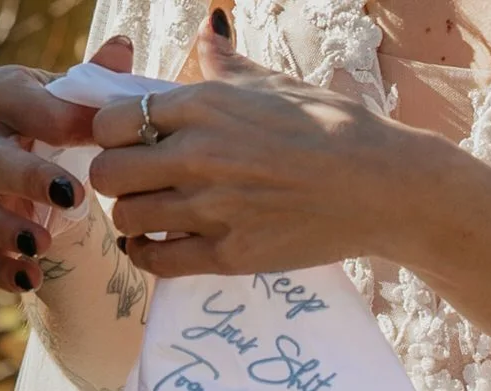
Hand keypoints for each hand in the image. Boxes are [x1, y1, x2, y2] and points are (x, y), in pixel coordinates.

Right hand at [0, 37, 133, 292]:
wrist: (47, 162)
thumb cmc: (66, 120)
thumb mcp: (81, 98)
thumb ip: (99, 79)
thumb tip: (123, 47)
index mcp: (0, 96)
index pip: (22, 104)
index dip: (61, 120)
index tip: (102, 137)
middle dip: (28, 178)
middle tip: (71, 196)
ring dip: (5, 230)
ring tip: (40, 244)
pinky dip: (2, 270)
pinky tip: (30, 279)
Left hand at [89, 21, 407, 277]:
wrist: (381, 185)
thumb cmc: (334, 127)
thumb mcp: (277, 83)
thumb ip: (227, 64)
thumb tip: (210, 27)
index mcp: (203, 106)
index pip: (111, 121)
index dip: (111, 135)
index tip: (129, 143)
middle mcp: (197, 156)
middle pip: (108, 174)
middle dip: (115, 178)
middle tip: (136, 183)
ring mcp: (211, 209)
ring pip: (127, 219)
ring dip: (133, 218)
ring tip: (153, 214)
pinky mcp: (229, 254)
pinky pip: (157, 262)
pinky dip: (148, 255)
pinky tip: (160, 246)